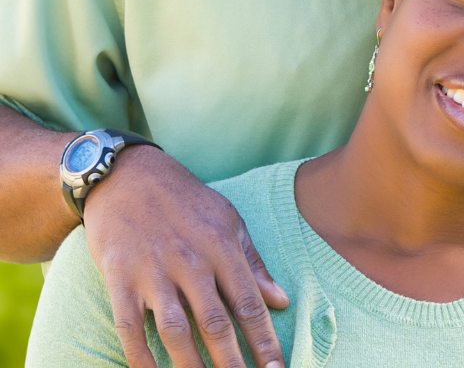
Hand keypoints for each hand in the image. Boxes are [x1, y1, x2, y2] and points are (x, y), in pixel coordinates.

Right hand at [82, 145, 288, 367]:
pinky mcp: (119, 277)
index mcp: (222, 249)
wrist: (129, 177)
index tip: (278, 367)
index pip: (249, 304)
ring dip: (191, 365)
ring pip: (175, 330)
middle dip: (232, 362)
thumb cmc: (186, 202)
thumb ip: (254, 264)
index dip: (264, 340)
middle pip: (215, 323)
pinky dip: (139, 355)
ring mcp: (153, 272)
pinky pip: (129, 325)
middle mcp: (191, 263)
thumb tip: (281, 301)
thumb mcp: (228, 222)